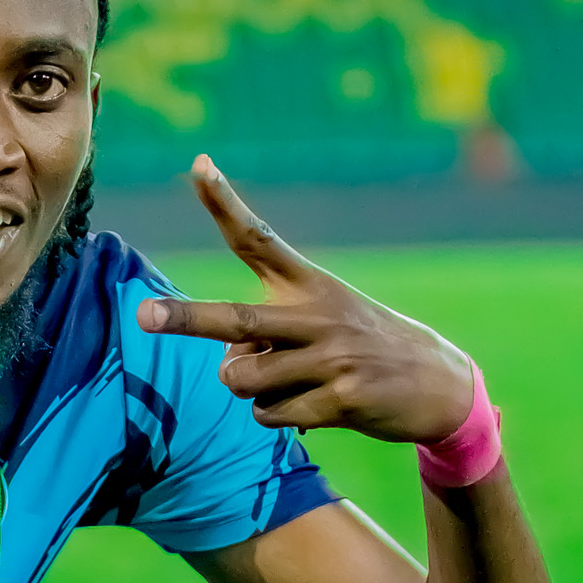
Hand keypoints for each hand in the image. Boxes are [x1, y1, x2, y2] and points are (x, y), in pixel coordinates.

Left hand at [138, 155, 475, 446]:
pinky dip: (275, 417)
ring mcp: (330, 359)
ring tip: (290, 383)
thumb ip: (267, 339)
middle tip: (144, 315)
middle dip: (186, 319)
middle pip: (237, 320)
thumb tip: (227, 371)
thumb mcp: (323, 323)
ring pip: (244, 381)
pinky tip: (312, 407)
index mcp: (309, 285)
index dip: (225, 204)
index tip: (197, 164)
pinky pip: (270, 416)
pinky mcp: (341, 400)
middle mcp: (317, 315)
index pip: (259, 238)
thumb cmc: (362, 349)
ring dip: (249, 389)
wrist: (439, 384)